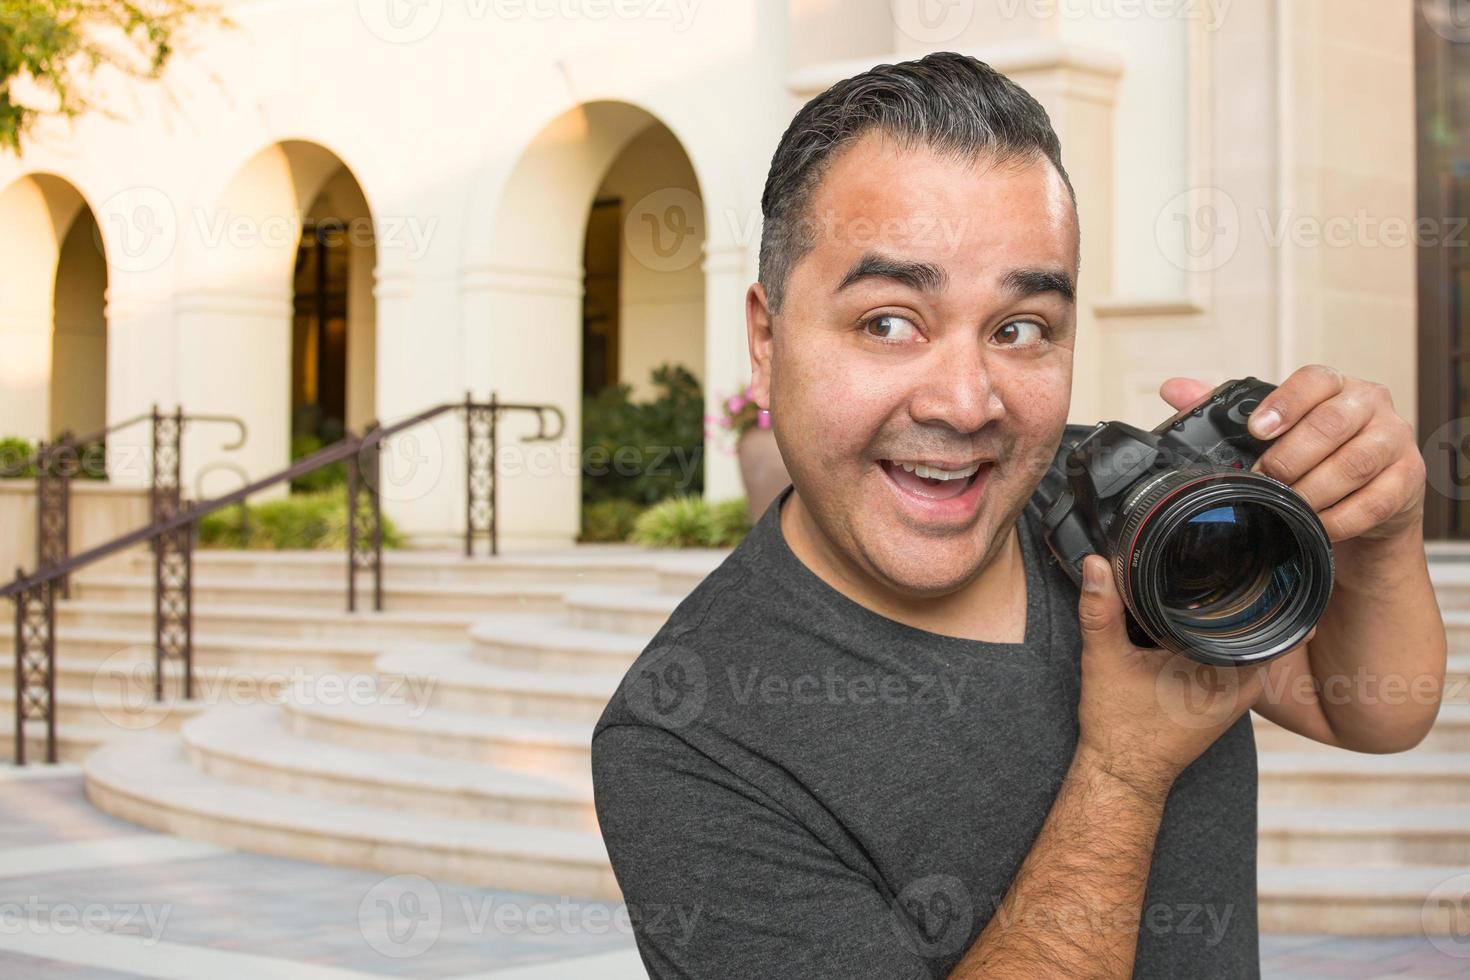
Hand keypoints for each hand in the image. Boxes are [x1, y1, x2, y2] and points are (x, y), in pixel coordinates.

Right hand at [1073, 555, 1268, 804]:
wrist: (1121, 773)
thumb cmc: (1120, 729)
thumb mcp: (1104, 661)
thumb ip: (1100, 611)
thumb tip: (1096, 564)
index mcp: (1226, 670)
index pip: (1268, 616)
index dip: (1262, 581)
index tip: (1250, 555)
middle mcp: (1240, 681)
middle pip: (1257, 621)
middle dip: (1241, 590)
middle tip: (1221, 556)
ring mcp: (1234, 692)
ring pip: (1243, 638)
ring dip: (1229, 614)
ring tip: (1209, 578)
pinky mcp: (1221, 696)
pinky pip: (1230, 655)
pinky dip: (1216, 635)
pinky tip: (1193, 618)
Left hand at [1159, 366, 1426, 543]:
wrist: (1365, 503)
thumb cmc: (1312, 457)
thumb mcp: (1271, 432)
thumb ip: (1224, 410)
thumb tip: (1173, 390)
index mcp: (1334, 385)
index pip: (1314, 379)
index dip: (1285, 403)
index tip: (1256, 430)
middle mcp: (1370, 404)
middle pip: (1333, 423)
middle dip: (1291, 456)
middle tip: (1264, 478)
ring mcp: (1395, 441)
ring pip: (1355, 463)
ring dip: (1313, 489)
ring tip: (1285, 504)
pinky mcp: (1408, 479)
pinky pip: (1374, 501)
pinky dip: (1338, 518)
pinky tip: (1316, 525)